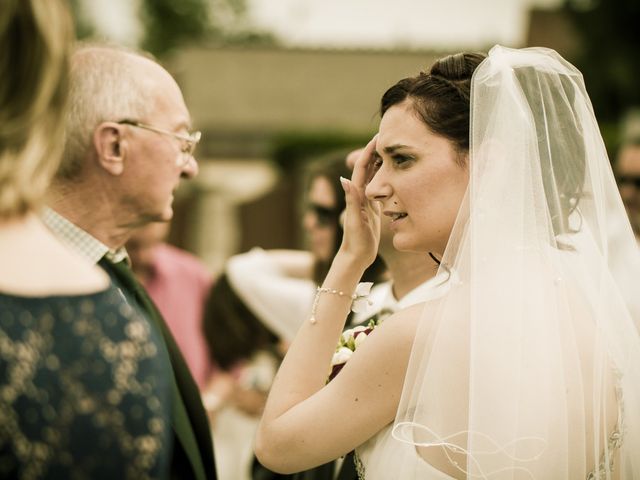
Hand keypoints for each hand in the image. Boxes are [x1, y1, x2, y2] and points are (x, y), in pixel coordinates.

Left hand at [338, 136, 379, 268]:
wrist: (356, 257)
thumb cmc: (355, 241)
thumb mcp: (354, 221)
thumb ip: (351, 200)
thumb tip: (344, 179)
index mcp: (356, 195)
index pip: (362, 167)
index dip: (369, 151)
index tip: (378, 136)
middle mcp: (361, 195)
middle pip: (369, 168)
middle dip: (376, 151)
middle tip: (388, 136)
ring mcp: (367, 202)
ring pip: (375, 177)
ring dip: (381, 163)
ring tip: (392, 149)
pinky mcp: (373, 210)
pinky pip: (380, 189)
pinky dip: (385, 179)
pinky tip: (393, 174)